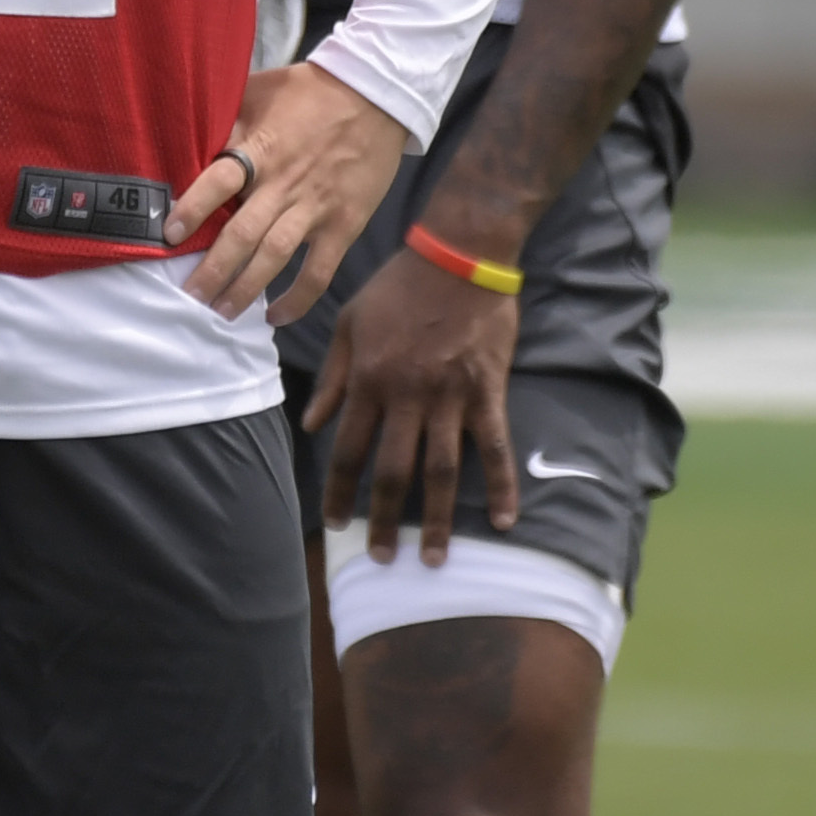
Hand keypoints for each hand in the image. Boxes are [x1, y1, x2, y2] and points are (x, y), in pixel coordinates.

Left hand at [169, 64, 408, 323]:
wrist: (377, 96)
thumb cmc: (311, 91)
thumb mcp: (260, 91)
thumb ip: (228, 119)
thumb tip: (188, 137)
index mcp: (261, 149)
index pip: (219, 182)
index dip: (192, 209)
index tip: (168, 234)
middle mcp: (285, 184)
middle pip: (242, 234)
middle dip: (213, 269)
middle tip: (189, 295)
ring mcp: (316, 208)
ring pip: (274, 258)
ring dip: (245, 289)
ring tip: (221, 311)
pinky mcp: (343, 225)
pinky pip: (318, 272)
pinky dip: (297, 299)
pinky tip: (274, 316)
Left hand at [305, 250, 517, 565]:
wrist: (460, 255)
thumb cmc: (398, 286)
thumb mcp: (350, 323)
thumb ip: (333, 377)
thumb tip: (311, 423)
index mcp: (369, 380)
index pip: (347, 449)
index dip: (338, 491)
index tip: (335, 524)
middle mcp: (408, 396)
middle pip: (393, 472)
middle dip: (385, 521)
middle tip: (382, 559)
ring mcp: (451, 397)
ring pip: (441, 471)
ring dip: (438, 520)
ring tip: (433, 560)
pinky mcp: (488, 392)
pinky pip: (496, 447)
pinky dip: (502, 486)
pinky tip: (504, 522)